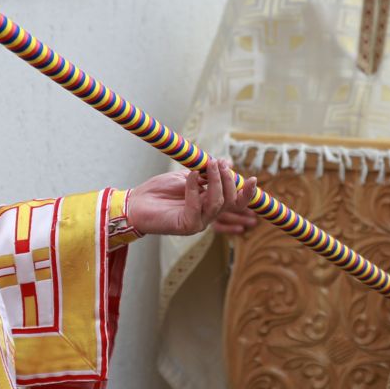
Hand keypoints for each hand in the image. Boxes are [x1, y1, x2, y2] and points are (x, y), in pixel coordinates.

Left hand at [125, 159, 255, 236]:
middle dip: (227, 180)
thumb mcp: (187, 176)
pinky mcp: (186, 226)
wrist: (135, 202)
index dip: (246, 193)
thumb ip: (205, 172)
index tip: (254, 178)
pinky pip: (197, 207)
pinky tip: (188, 176)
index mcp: (209, 205)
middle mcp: (207, 216)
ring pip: (217, 203)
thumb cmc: (159, 190)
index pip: (235, 202)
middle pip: (229, 201)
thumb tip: (227, 163)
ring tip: (208, 164)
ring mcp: (198, 223)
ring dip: (214, 181)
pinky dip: (194, 189)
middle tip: (218, 163)